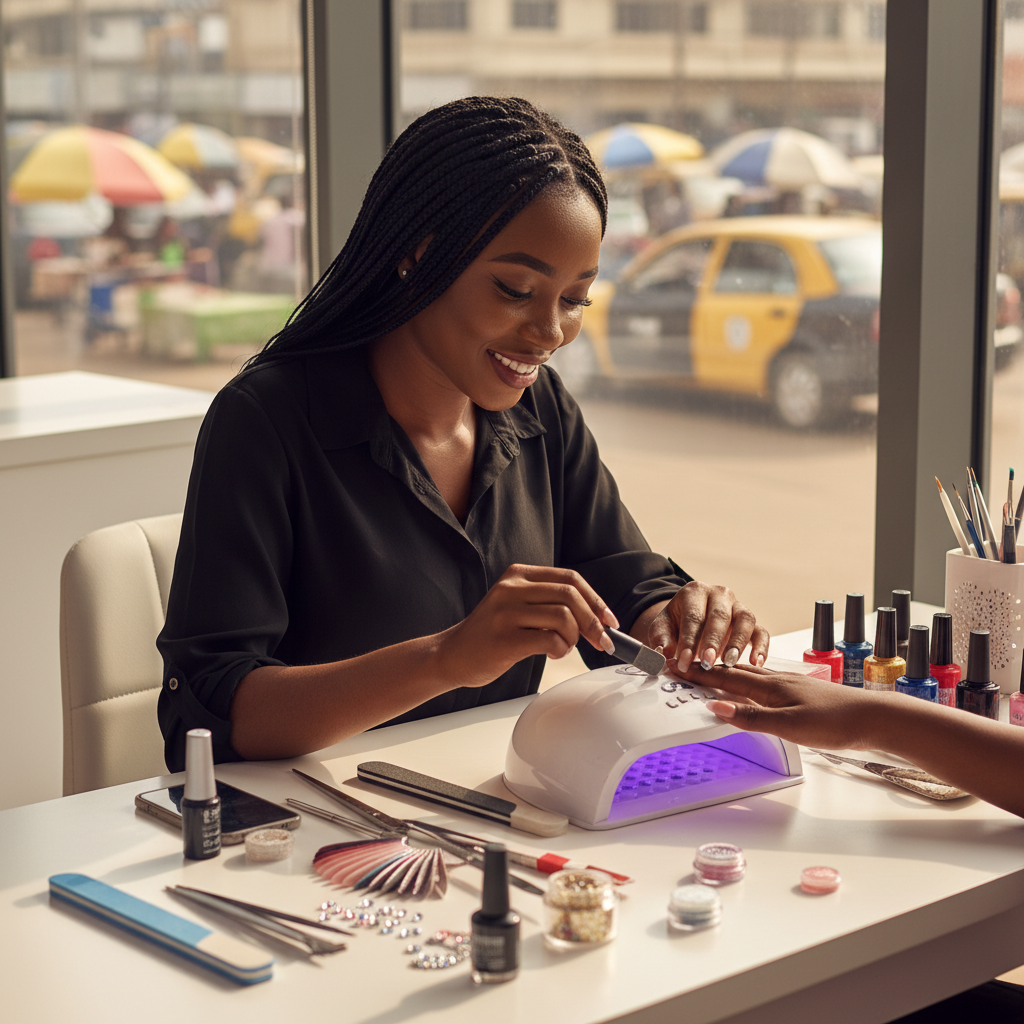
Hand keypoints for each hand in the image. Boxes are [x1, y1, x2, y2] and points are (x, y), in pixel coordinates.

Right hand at [435, 564, 617, 687]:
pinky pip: (550, 639)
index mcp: (518, 574)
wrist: (452, 654)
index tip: (609, 620)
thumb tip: (596, 616)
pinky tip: (552, 653)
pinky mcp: (504, 638)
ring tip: (563, 647)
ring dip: (574, 638)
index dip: (596, 600)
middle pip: (571, 595)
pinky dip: (560, 649)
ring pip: (564, 617)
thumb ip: (548, 602)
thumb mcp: (516, 605)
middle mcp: (511, 588)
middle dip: (593, 621)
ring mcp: (506, 612)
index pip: (570, 579)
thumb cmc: (491, 634)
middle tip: (601, 641)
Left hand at [647, 581, 768, 672]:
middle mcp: (720, 594)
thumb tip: (661, 655)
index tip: (683, 663)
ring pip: (745, 619)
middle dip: (712, 641)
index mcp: (694, 592)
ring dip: (737, 642)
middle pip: (720, 615)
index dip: (688, 640)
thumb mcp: (663, 630)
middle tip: (706, 663)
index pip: (693, 616)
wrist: (689, 623)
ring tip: (728, 663)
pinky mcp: (752, 623)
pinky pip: (761, 632)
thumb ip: (660, 641)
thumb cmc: (676, 627)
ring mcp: (738, 607)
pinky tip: (756, 663)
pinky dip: (761, 647)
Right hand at [683, 662, 886, 750]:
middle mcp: (777, 680)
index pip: (725, 678)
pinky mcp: (801, 692)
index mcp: (770, 686)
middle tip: (683, 664)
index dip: (699, 673)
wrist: (875, 718)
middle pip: (734, 671)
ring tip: (709, 668)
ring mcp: (790, 685)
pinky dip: (747, 679)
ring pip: (749, 674)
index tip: (675, 666)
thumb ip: (751, 718)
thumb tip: (716, 706)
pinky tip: (753, 684)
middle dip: (706, 668)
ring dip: (725, 671)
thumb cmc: (837, 722)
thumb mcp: (790, 726)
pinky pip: (764, 681)